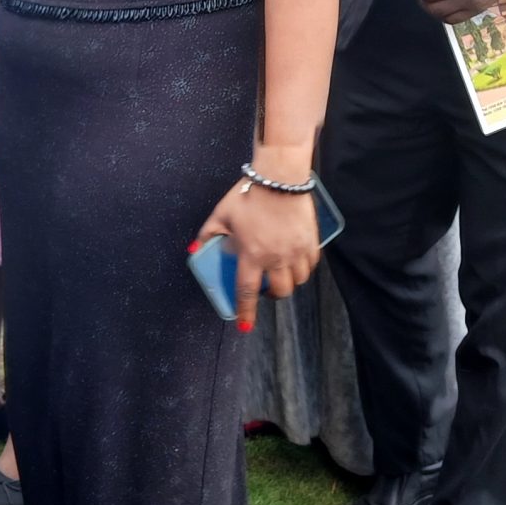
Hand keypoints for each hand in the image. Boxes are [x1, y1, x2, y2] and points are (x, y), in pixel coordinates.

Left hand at [192, 166, 320, 331]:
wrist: (280, 177)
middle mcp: (275, 257)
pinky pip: (310, 266)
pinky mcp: (310, 241)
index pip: (247, 291)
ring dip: (288, 283)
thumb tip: (194, 250)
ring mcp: (295, 251)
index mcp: (251, 254)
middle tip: (265, 288)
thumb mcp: (221, 214)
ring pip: (297, 282)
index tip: (244, 327)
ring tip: (280, 274)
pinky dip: (303, 269)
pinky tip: (295, 262)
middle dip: (271, 295)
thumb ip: (207, 235)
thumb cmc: (248, 194)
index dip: (246, 312)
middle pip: (278, 291)